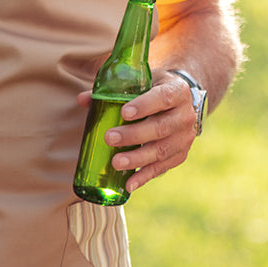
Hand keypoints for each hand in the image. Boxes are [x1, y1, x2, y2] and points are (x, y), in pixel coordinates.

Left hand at [81, 72, 199, 192]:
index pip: (163, 98)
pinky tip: (128, 184)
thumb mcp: (141, 83)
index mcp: (177, 91)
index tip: (123, 113)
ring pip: (162, 150)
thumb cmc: (154, 90)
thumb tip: (82, 99)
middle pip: (161, 127)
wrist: (180, 102)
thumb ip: (112, 90)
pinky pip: (163, 168)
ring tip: (115, 163)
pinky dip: (145, 176)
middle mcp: (185, 114)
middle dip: (134, 135)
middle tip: (110, 138)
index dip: (144, 106)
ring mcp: (184, 137)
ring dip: (138, 159)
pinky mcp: (180, 155)